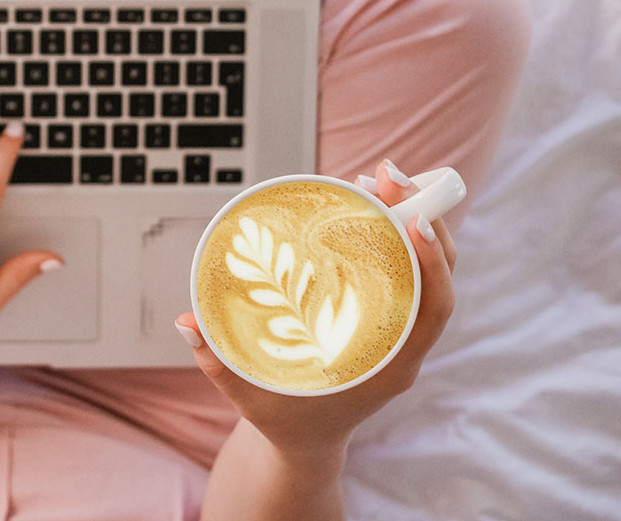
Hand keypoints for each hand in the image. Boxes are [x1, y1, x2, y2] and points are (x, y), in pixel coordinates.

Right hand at [176, 159, 457, 455]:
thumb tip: (185, 321)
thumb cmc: (284, 421)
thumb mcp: (248, 396)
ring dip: (408, 218)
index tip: (415, 221)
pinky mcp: (386, 317)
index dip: (433, 263)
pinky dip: (392, 234)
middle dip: (422, 217)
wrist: (307, 444)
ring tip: (375, 179)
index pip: (433, 310)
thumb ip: (216, 362)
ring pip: (424, 266)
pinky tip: (366, 205)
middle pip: (435, 275)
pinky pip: (403, 270)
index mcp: (389, 368)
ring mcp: (399, 329)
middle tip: (387, 176)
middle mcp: (404, 345)